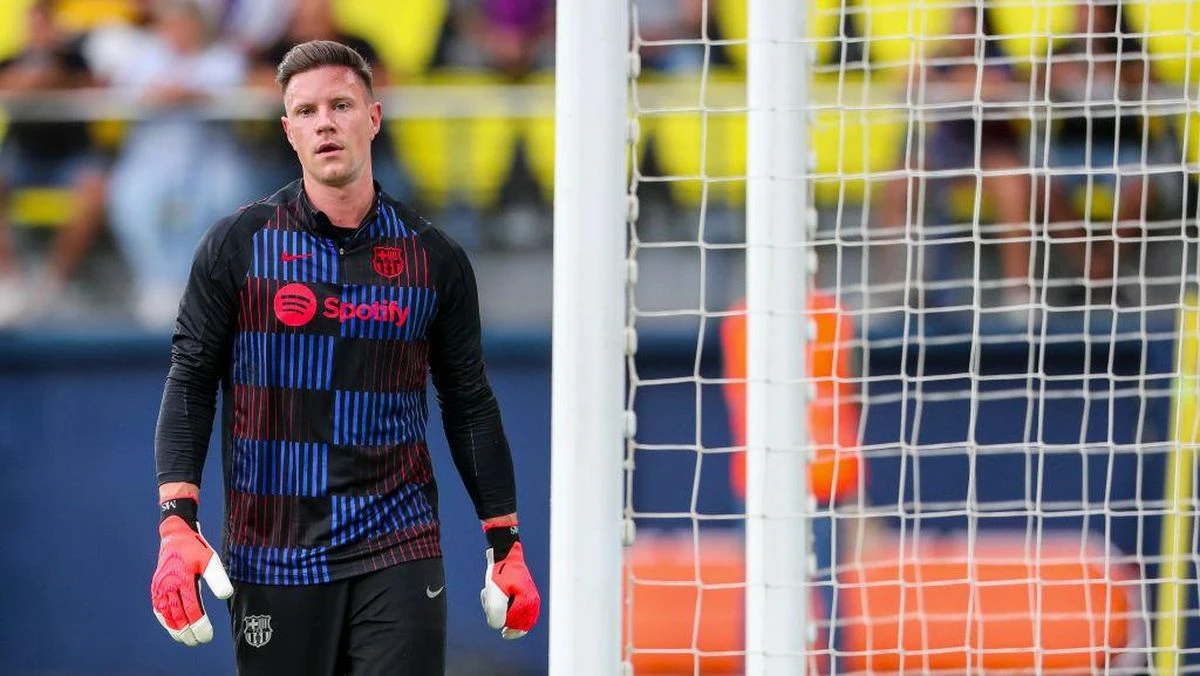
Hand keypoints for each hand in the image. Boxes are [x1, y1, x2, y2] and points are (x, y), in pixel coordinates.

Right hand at [150, 499, 232, 645]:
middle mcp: (168, 586)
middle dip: (188, 631)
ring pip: (166, 615)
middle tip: (198, 642)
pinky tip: (172, 627)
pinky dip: (164, 620)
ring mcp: (159, 587)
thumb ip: (217, 578)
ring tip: (185, 640)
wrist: (176, 534)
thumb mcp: (210, 560)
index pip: (191, 609)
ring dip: (175, 629)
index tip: (207, 636)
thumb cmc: (196, 548)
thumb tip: (225, 596)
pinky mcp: (155, 587)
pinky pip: (158, 608)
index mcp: (183, 580)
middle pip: (177, 616)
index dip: (199, 625)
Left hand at [479, 526, 540, 638]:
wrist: (503, 552)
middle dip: (500, 616)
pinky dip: (498, 601)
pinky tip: (488, 592)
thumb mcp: (494, 595)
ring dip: (495, 607)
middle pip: (516, 621)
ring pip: (511, 612)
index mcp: (528, 602)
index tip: (502, 632)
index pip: (522, 627)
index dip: (510, 631)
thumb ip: (496, 615)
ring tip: (486, 594)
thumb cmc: (500, 572)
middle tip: (488, 605)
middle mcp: (531, 600)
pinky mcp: (520, 592)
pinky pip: (510, 605)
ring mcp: (526, 596)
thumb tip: (499, 626)